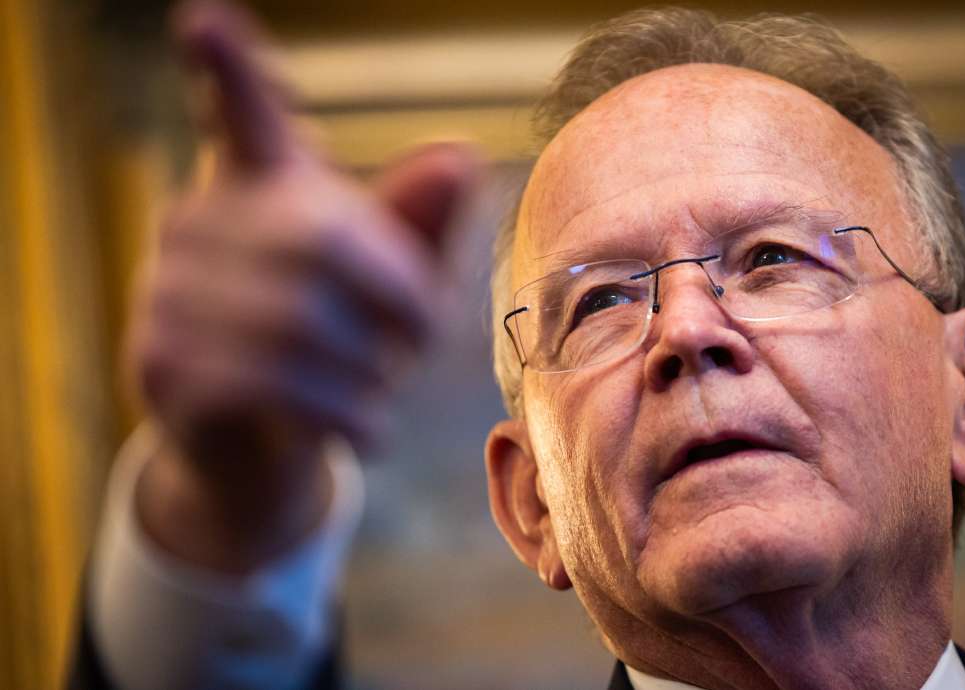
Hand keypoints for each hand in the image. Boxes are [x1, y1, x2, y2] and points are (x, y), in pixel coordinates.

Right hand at [125, 0, 482, 572]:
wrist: (264, 448)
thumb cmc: (341, 344)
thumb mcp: (392, 284)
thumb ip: (420, 227)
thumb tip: (459, 156)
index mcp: (257, 185)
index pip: (243, 116)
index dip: (229, 70)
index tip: (205, 21)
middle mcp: (197, 223)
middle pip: (319, 243)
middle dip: (397, 301)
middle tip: (423, 343)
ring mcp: (168, 293)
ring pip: (299, 322)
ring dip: (370, 368)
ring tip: (384, 388)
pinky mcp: (165, 367)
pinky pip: (274, 383)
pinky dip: (344, 414)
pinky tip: (369, 430)